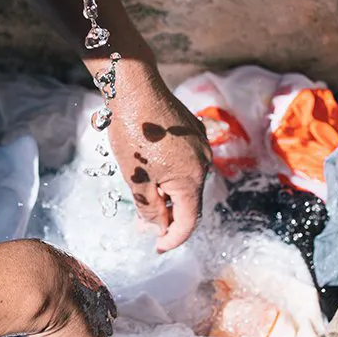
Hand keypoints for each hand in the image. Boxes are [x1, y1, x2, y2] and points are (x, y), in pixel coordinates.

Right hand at [23, 240, 116, 336]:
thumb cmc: (25, 267)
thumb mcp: (28, 270)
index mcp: (83, 282)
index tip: (50, 336)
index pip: (82, 309)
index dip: (66, 325)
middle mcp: (94, 307)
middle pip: (84, 336)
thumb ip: (27, 280)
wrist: (32, 278)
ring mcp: (92, 331)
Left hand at [108, 63, 211, 252]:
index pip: (188, 221)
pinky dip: (171, 174)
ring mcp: (200, 145)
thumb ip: (149, 208)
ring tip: (145, 199)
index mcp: (192, 179)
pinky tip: (152, 172)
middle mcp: (203, 163)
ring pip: (187, 181)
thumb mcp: (136, 177)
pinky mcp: (193, 132)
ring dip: (168, 195)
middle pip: (189, 202)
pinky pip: (186, 162)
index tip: (156, 248)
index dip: (172, 239)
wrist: (135, 87)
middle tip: (142, 227)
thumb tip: (158, 228)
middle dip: (167, 217)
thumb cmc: (134, 133)